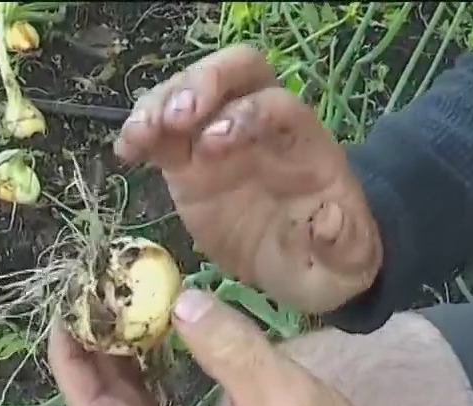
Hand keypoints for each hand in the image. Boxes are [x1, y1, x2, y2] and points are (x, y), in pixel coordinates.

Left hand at [49, 289, 391, 405]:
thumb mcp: (278, 395)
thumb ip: (227, 346)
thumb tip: (179, 301)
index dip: (72, 364)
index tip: (65, 315)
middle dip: (95, 354)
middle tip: (93, 301)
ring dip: (124, 363)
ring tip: (120, 311)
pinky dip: (155, 377)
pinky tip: (160, 342)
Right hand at [115, 45, 381, 312]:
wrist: (304, 266)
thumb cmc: (328, 259)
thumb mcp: (346, 263)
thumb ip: (342, 244)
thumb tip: (328, 221)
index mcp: (302, 146)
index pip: (276, 104)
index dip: (245, 114)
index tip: (213, 144)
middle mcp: (260, 127)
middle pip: (236, 72)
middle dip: (202, 83)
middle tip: (174, 118)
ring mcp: (218, 140)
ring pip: (190, 92)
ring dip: (159, 104)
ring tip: (138, 135)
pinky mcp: (187, 164)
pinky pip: (160, 133)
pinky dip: (139, 133)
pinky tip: (125, 152)